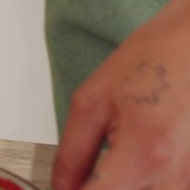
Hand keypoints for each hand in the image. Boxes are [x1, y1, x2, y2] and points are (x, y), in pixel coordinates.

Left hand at [53, 0, 189, 189]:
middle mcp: (176, 174)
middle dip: (100, 188)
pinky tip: (137, 157)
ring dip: (125, 183)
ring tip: (115, 156)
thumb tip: (61, 187)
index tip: (66, 188)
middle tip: (91, 167)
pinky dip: (144, 180)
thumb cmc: (154, 60)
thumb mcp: (92, 102)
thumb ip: (72, 154)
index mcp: (145, 153)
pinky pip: (164, 187)